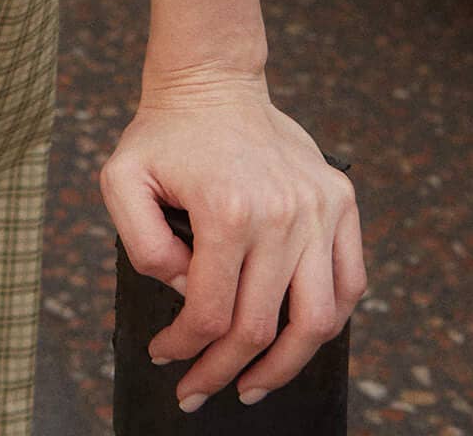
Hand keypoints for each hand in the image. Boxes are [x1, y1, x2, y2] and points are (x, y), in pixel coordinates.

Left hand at [100, 70, 365, 408]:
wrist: (213, 81)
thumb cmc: (164, 134)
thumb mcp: (121, 178)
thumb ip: (139, 243)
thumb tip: (181, 289)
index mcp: (226, 210)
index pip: (211, 312)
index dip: (185, 347)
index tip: (166, 356)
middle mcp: (281, 214)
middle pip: (261, 327)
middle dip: (224, 370)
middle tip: (200, 390)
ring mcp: (318, 209)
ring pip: (318, 320)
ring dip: (286, 366)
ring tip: (255, 385)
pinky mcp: (341, 201)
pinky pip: (350, 283)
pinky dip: (331, 321)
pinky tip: (300, 338)